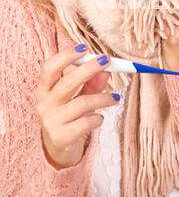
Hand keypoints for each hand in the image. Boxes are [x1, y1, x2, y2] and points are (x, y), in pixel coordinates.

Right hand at [34, 47, 118, 169]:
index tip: (84, 48)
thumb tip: (105, 70)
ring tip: (115, 98)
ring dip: (103, 98)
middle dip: (89, 69)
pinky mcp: (60, 137)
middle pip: (68, 82)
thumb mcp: (78, 96)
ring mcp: (50, 121)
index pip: (50, 68)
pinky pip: (85, 123)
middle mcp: (44, 104)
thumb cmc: (69, 116)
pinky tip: (100, 118)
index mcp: (44, 89)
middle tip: (107, 61)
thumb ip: (91, 83)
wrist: (59, 147)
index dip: (66, 56)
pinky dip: (97, 118)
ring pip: (82, 103)